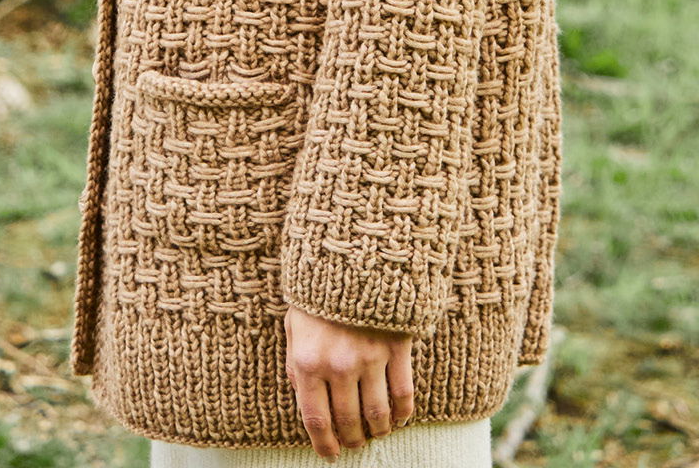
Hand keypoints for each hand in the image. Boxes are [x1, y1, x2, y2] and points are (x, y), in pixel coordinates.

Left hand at [284, 303, 414, 460]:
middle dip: (352, 439)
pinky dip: (402, 413)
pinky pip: (403, 392)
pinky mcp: (397, 346)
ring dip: (377, 431)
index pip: (316, 419)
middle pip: (348, 420)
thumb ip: (296, 362)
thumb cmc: (318, 289)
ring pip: (377, 413)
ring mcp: (371, 357)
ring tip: (375, 433)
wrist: (352, 250)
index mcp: (309, 361)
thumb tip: (302, 396)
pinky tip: (398, 417)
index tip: (331, 454)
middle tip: (354, 443)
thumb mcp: (294, 323)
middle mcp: (339, 365)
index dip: (324, 444)